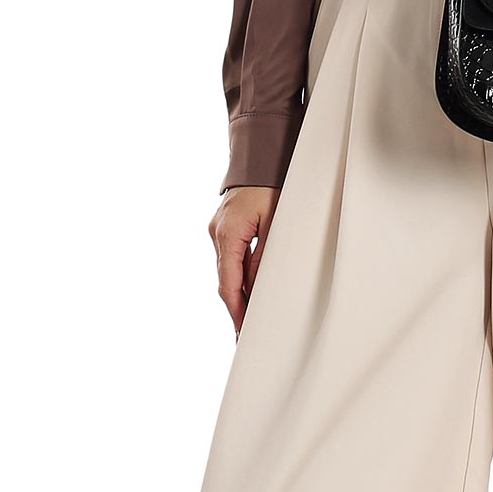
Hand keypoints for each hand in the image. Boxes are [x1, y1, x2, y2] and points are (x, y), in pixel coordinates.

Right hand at [208, 186, 279, 337]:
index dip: (236, 309)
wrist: (260, 157)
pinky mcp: (224, 227)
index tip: (242, 331)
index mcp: (228, 233)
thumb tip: (258, 290)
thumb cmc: (271, 186)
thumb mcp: (275, 222)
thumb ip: (265, 257)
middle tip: (245, 334)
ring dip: (237, 292)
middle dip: (236, 307)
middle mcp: (217, 233)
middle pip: (225, 280)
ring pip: (227, 270)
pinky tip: (248, 290)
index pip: (229, 282)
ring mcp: (218, 230)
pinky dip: (238, 275)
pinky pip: (230, 258)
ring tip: (249, 318)